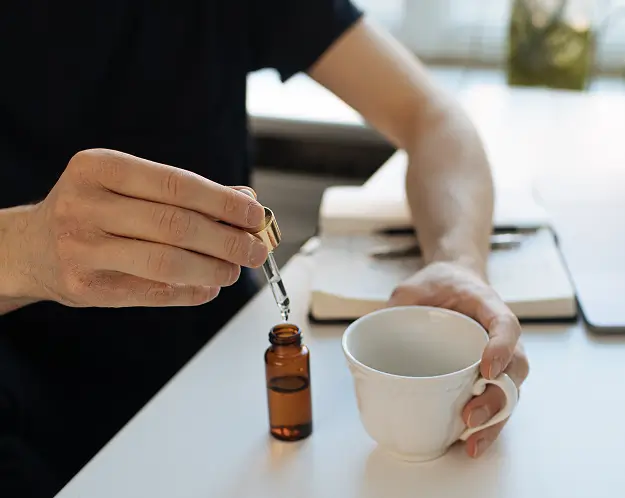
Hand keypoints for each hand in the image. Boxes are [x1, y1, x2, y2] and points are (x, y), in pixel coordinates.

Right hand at [11, 149, 268, 306]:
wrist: (32, 248)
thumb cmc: (93, 211)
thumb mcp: (129, 187)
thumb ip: (185, 192)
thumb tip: (245, 200)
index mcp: (99, 168)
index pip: (175, 184)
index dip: (223, 202)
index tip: (255, 214)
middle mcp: (85, 205)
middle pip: (175, 225)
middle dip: (227, 240)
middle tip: (256, 250)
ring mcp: (81, 248)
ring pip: (166, 261)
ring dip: (213, 269)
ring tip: (235, 270)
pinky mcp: (85, 287)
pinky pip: (152, 291)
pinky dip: (190, 291)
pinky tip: (210, 287)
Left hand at [387, 261, 528, 457]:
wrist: (453, 282)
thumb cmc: (439, 284)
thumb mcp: (414, 285)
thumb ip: (398, 303)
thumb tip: (372, 329)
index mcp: (488, 306)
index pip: (506, 326)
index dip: (501, 348)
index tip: (485, 369)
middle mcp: (500, 336)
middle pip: (515, 369)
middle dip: (496, 397)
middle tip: (470, 415)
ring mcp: (498, 358)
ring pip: (510, 392)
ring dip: (493, 420)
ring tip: (470, 442)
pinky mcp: (485, 376)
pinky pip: (494, 400)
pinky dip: (486, 424)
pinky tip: (468, 442)